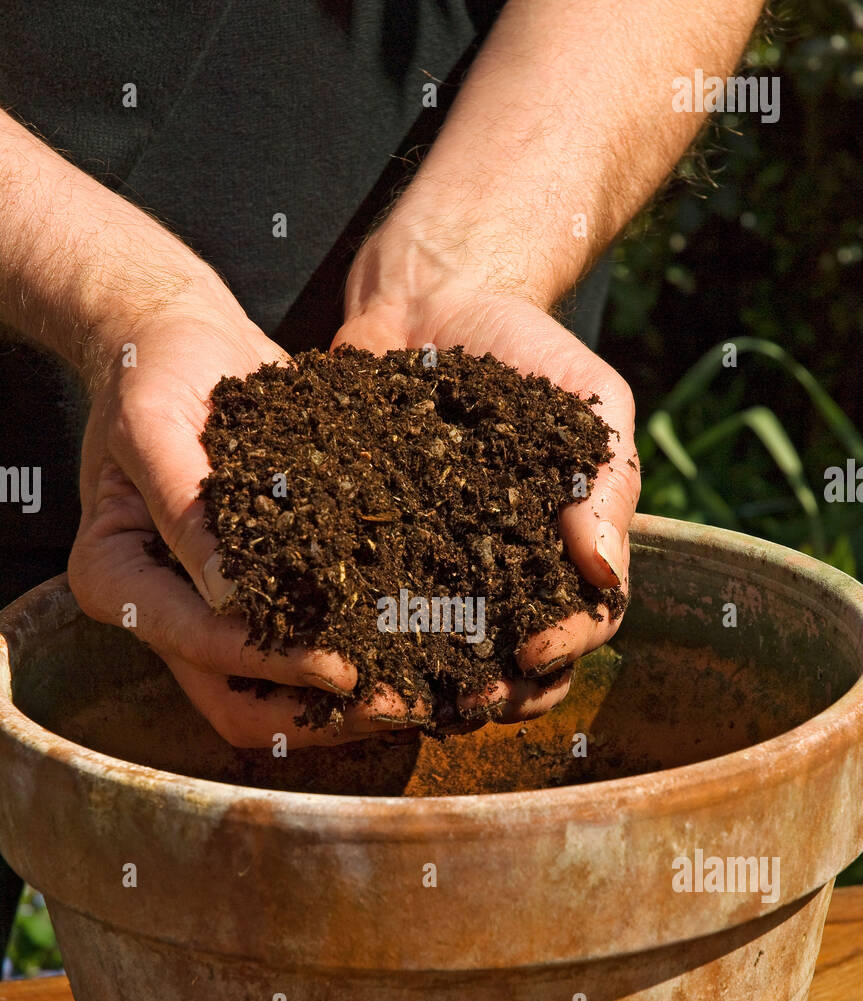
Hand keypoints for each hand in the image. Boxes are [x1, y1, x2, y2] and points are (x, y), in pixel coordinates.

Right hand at [68, 284, 428, 747]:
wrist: (181, 343)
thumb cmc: (156, 371)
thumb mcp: (155, 422)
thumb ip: (182, 505)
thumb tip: (229, 599)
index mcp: (116, 580)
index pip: (198, 645)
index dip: (273, 662)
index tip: (347, 667)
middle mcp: (162, 614)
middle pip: (237, 704)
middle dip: (319, 714)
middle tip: (401, 705)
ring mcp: (212, 617)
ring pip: (277, 698)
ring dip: (348, 709)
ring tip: (424, 696)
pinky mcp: (260, 602)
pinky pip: (308, 656)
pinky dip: (360, 664)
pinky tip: (421, 660)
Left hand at [334, 246, 638, 725]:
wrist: (430, 298)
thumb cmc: (524, 346)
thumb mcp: (585, 399)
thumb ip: (603, 481)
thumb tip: (605, 571)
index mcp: (568, 550)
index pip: (585, 622)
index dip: (565, 647)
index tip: (532, 652)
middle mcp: (508, 576)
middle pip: (519, 666)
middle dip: (500, 693)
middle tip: (468, 702)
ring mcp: (440, 571)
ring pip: (445, 658)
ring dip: (432, 690)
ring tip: (406, 702)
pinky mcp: (373, 555)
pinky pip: (370, 612)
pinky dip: (363, 644)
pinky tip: (342, 658)